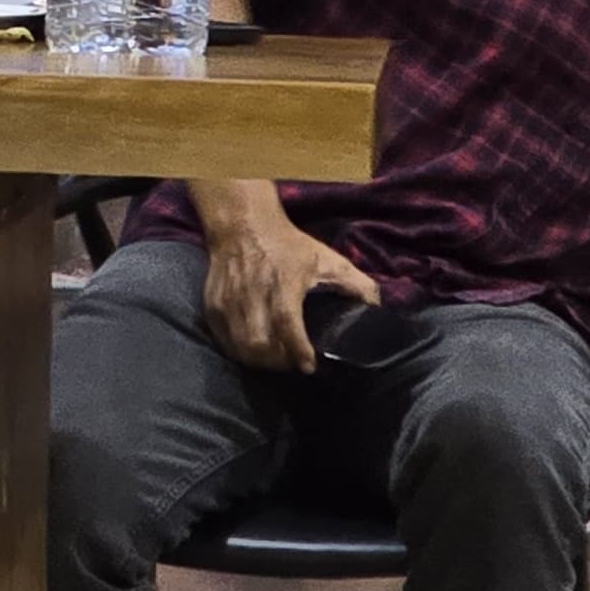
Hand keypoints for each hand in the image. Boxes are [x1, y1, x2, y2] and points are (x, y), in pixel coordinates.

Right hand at [197, 199, 378, 372]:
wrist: (242, 224)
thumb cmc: (288, 245)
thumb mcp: (328, 259)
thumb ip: (358, 285)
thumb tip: (377, 312)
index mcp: (282, 281)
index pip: (286, 323)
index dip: (298, 350)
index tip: (309, 365)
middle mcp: (252, 292)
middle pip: (260, 344)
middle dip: (280, 362)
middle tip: (294, 363)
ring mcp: (228, 300)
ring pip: (241, 347)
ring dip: (261, 362)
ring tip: (276, 360)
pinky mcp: (212, 305)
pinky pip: (225, 342)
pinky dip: (240, 354)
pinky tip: (255, 351)